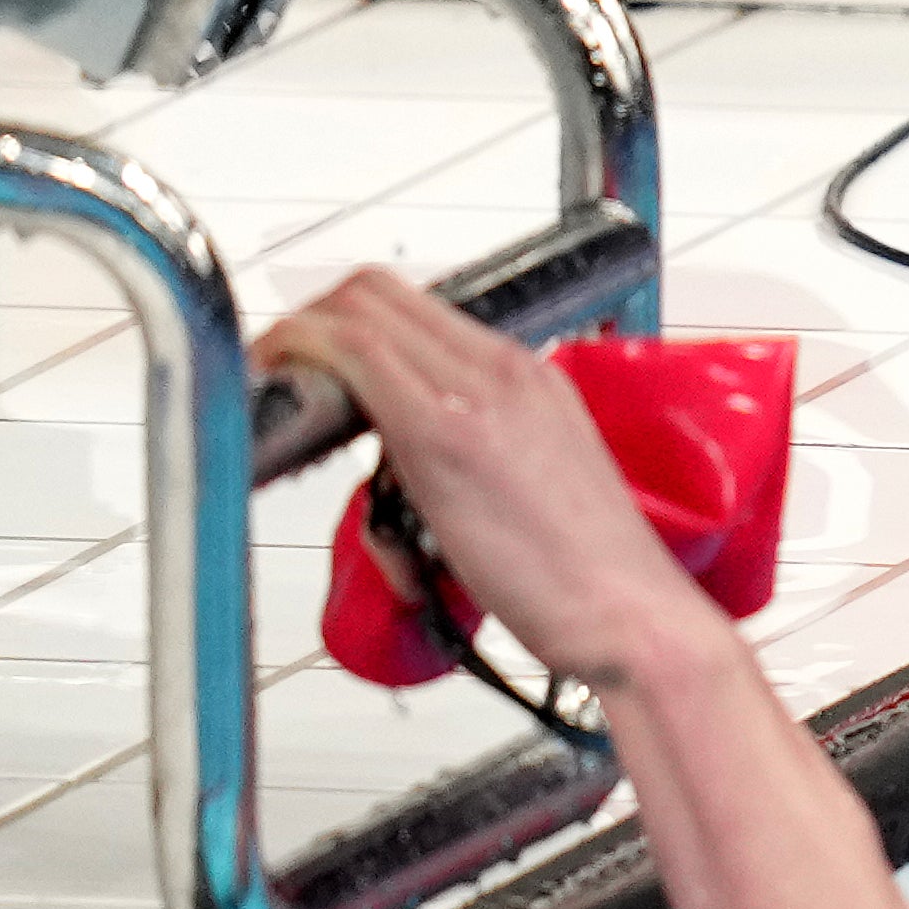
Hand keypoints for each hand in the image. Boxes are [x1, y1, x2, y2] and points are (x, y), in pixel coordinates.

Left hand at [253, 271, 728, 694]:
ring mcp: (478, 394)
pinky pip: (356, 355)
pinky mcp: (445, 433)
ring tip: (274, 395)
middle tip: (277, 375)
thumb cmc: (592, 579)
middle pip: (374, 291)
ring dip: (296, 341)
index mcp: (530, 378)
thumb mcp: (537, 488)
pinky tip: (281, 392)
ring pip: (358, 310)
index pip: (413, 304)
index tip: (311, 365)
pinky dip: (302, 357)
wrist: (634, 618)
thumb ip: (476, 457)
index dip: (342, 319)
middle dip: (307, 321)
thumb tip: (403, 466)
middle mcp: (505, 369)